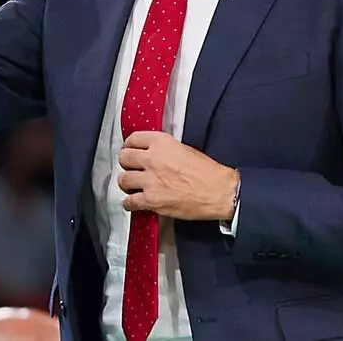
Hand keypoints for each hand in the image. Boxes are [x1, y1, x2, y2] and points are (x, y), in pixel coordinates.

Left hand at [118, 131, 238, 220]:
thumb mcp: (184, 149)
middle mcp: (153, 159)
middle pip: (124, 158)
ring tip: (132, 187)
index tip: (130, 151)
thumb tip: (150, 154)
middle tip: (131, 169)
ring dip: (127, 184)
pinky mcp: (151, 200)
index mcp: (162, 143)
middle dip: (126, 164)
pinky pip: (129, 202)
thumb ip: (164, 149)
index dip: (130, 146)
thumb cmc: (207, 171)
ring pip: (123, 180)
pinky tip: (134, 203)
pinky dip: (130, 204)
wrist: (219, 191)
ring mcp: (150, 180)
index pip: (133, 139)